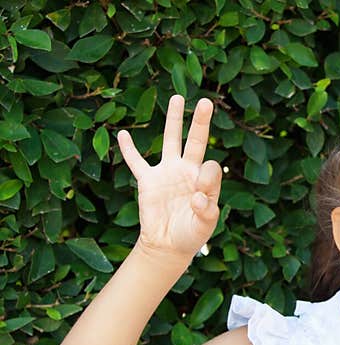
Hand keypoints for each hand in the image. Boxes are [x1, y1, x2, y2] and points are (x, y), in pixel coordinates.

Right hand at [117, 94, 221, 260]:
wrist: (168, 245)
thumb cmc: (192, 235)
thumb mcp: (205, 225)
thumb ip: (206, 209)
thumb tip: (198, 195)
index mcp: (205, 181)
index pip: (210, 167)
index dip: (207, 177)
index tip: (200, 196)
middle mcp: (187, 171)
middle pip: (195, 141)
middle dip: (200, 122)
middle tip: (205, 102)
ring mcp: (167, 173)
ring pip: (170, 141)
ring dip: (173, 120)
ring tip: (177, 98)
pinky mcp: (148, 181)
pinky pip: (136, 162)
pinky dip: (128, 149)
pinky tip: (123, 133)